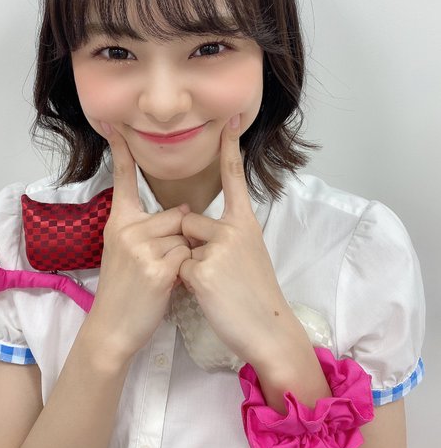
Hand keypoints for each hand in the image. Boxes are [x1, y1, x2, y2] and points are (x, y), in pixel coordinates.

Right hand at [89, 124, 191, 361]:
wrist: (112, 328)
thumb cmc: (125, 289)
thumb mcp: (124, 251)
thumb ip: (147, 227)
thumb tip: (181, 212)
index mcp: (118, 222)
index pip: (122, 179)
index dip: (120, 151)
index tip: (115, 123)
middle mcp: (126, 230)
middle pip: (176, 215)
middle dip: (180, 238)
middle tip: (161, 265)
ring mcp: (141, 248)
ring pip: (185, 235)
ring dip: (186, 256)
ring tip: (164, 277)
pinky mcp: (158, 268)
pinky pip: (189, 255)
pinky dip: (188, 270)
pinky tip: (170, 285)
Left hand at [178, 115, 287, 365]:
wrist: (268, 329)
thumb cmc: (255, 293)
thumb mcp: (248, 254)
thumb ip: (226, 234)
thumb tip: (197, 227)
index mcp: (246, 223)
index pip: (234, 178)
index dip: (230, 148)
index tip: (228, 118)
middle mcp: (234, 229)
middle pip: (189, 221)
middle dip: (191, 246)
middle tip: (217, 274)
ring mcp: (219, 248)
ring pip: (182, 243)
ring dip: (188, 264)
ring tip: (214, 285)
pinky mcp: (204, 269)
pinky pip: (179, 267)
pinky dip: (187, 283)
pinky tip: (209, 296)